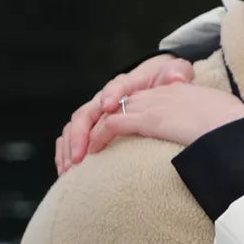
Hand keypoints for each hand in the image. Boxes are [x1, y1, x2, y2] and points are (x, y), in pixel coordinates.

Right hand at [56, 53, 193, 174]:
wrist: (157, 82)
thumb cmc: (164, 81)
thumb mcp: (175, 73)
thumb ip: (176, 72)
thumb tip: (176, 77)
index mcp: (125, 85)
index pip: (115, 87)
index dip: (111, 95)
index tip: (109, 106)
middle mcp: (104, 99)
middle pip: (85, 113)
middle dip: (80, 134)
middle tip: (80, 156)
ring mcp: (96, 113)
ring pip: (74, 128)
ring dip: (70, 149)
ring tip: (69, 169)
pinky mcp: (93, 126)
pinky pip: (72, 139)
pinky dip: (66, 153)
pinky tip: (66, 171)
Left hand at [64, 83, 243, 167]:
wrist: (240, 128)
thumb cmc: (239, 132)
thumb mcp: (222, 124)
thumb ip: (211, 129)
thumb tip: (217, 145)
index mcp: (179, 92)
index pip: (143, 98)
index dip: (126, 115)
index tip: (116, 134)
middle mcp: (162, 94)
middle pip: (121, 102)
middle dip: (101, 123)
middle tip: (89, 145)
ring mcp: (154, 105)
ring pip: (111, 113)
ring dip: (93, 134)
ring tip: (84, 155)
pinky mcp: (148, 119)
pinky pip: (112, 124)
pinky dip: (97, 138)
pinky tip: (91, 154)